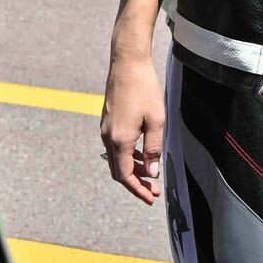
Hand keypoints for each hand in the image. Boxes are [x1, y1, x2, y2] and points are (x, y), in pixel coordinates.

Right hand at [101, 49, 164, 202]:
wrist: (127, 64)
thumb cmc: (144, 89)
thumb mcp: (156, 121)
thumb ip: (153, 149)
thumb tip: (152, 172)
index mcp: (120, 140)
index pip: (125, 176)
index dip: (137, 190)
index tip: (150, 199)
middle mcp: (108, 137)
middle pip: (118, 171)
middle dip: (135, 183)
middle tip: (152, 191)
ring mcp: (105, 129)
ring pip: (116, 159)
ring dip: (132, 170)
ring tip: (150, 174)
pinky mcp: (107, 121)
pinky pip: (115, 147)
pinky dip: (128, 156)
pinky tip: (142, 154)